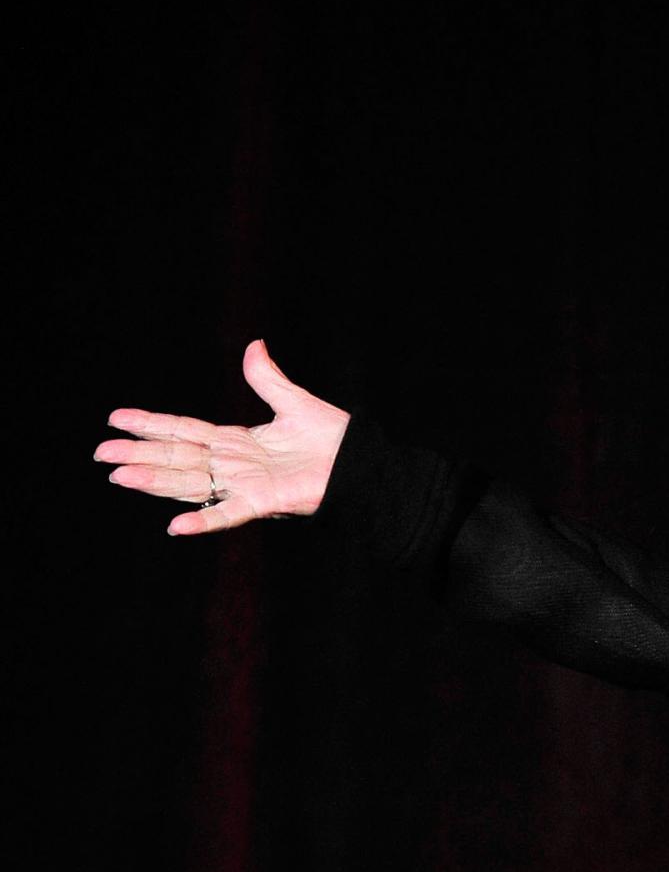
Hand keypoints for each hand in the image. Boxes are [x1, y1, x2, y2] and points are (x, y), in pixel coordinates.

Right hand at [97, 340, 349, 534]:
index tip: (115, 419)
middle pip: (177, 457)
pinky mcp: (264, 503)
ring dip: (155, 481)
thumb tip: (254, 345)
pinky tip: (175, 526)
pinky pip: (228, 513)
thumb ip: (267, 379)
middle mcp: (234, 464)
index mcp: (237, 441)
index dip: (151, 424)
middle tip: (100, 454)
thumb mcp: (294, 403)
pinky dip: (203, 519)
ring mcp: (245, 485)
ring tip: (120, 477)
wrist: (364, 464)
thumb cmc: (335, 439)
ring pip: (190, 483)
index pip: (184, 431)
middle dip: (139, 454)